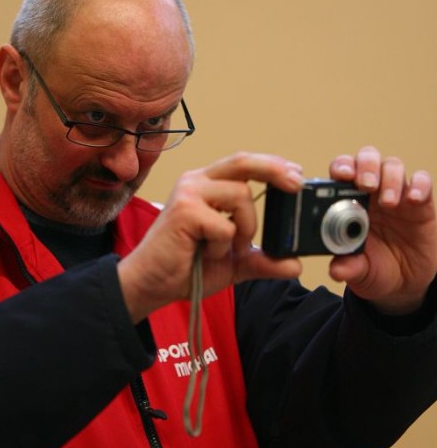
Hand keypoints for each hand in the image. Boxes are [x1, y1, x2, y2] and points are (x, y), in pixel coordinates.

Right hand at [118, 152, 303, 322]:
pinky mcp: (184, 211)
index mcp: (207, 186)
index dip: (272, 165)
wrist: (151, 285)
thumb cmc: (185, 268)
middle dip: (274, 169)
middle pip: (243, 162)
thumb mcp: (233, 263)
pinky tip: (206, 253)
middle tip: (296, 184)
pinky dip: (223, 245)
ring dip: (245, 228)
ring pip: (241, 196)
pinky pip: (225, 224)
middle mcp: (196, 182)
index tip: (296, 174)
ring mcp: (189, 193)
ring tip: (228, 248)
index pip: (243, 165)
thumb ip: (262, 259)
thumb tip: (294, 265)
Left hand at [329, 146, 436, 314]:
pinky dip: (419, 185)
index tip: (341, 175)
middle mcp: (372, 192)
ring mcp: (397, 194)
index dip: (340, 168)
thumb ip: (349, 268)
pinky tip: (413, 198)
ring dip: (389, 178)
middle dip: (365, 165)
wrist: (405, 282)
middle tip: (366, 185)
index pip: (342, 172)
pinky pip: (422, 182)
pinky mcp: (421, 202)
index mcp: (349, 202)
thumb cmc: (376, 268)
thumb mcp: (360, 272)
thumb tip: (337, 270)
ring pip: (392, 166)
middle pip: (367, 159)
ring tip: (388, 202)